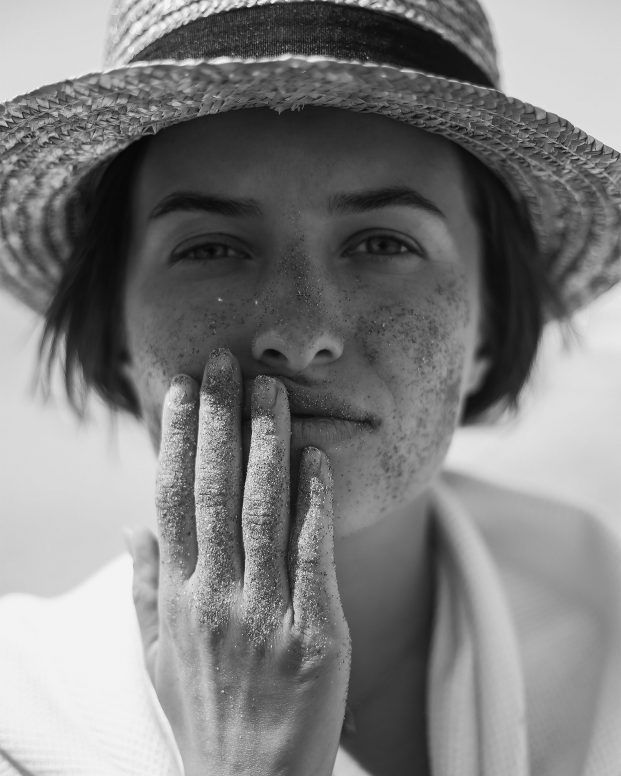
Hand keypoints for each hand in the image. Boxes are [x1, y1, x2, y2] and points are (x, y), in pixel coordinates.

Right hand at [128, 348, 351, 775]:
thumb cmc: (205, 715)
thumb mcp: (156, 656)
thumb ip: (143, 588)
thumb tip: (129, 527)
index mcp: (179, 596)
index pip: (171, 499)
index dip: (175, 440)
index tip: (179, 391)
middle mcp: (216, 595)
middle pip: (213, 489)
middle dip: (218, 420)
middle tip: (224, 364)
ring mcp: (266, 613)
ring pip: (261, 509)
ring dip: (266, 443)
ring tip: (270, 389)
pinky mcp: (315, 633)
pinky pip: (314, 555)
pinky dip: (314, 502)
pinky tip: (317, 457)